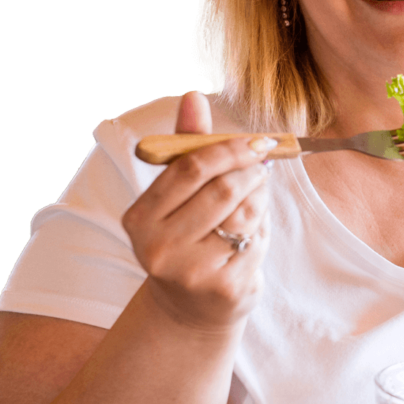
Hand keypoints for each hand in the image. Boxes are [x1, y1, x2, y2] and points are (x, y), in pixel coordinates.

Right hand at [122, 90, 272, 332]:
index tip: (258, 142)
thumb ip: (186, 146)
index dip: (230, 149)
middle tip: (263, 165)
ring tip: (255, 196)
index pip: (190, 168)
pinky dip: (263, 228)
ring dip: (260, 198)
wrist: (190, 308)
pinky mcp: (224, 290)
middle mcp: (158, 248)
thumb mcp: (176, 195)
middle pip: (222, 189)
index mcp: (140, 218)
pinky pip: (258, 241)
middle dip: (251, 171)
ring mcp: (191, 273)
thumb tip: (193, 96)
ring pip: (245, 214)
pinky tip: (253, 231)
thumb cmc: (185, 235)